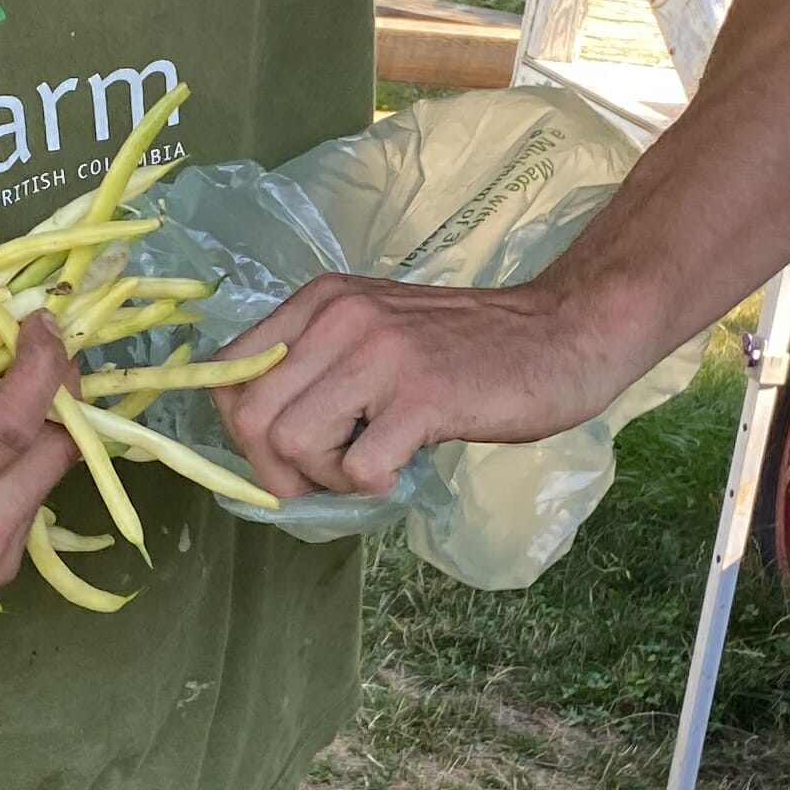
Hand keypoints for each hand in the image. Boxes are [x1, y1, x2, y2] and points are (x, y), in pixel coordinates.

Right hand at [0, 320, 83, 662]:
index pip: (12, 427)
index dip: (38, 366)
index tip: (41, 320)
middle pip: (56, 455)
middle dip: (60, 391)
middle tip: (38, 347)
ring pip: (48, 483)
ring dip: (42, 428)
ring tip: (13, 385)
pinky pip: (27, 508)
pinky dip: (21, 464)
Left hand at [214, 273, 654, 501]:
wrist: (561, 333)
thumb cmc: (469, 348)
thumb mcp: (374, 335)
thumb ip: (317, 368)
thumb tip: (260, 441)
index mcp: (320, 300)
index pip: (227, 375)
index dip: (245, 433)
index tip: (290, 454)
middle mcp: (339, 317)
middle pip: (248, 417)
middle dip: (276, 471)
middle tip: (326, 480)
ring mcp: (380, 353)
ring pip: (290, 444)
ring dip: (324, 480)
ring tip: (371, 468)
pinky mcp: (422, 395)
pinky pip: (357, 468)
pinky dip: (372, 488)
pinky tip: (404, 469)